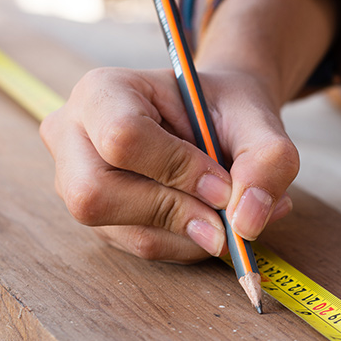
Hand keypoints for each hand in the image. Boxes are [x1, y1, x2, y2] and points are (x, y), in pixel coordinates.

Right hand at [40, 67, 297, 262]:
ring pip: (124, 231)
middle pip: (96, 195)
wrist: (218, 119)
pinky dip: (189, 244)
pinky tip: (214, 222)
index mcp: (102, 92)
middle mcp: (73, 137)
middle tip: (226, 215)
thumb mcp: (258, 120)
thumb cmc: (228, 111)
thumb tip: (246, 223)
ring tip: (233, 214)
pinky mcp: (100, 219)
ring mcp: (75, 183)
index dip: (178, 169)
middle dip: (175, 213)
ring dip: (192, 234)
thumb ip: (267, 160)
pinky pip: (142, 248)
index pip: (122, 138)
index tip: (223, 184)